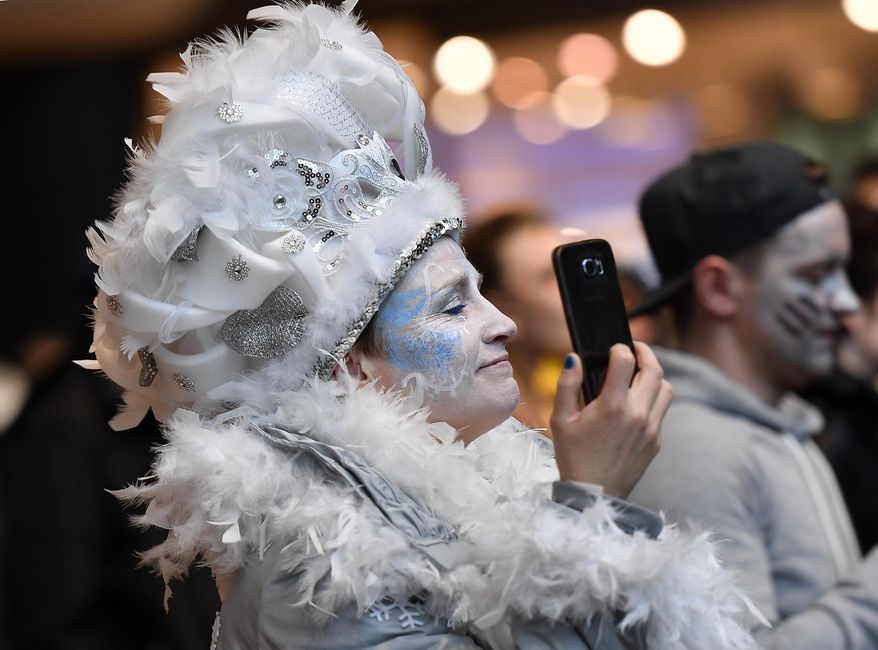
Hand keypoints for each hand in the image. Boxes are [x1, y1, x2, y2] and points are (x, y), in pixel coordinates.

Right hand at [549, 342, 672, 498]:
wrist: (595, 494)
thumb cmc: (574, 456)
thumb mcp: (561, 420)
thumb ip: (567, 385)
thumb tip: (574, 359)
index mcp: (613, 406)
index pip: (626, 360)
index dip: (619, 348)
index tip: (612, 349)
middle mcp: (638, 414)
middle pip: (655, 370)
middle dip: (645, 353)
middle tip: (634, 348)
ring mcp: (651, 428)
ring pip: (666, 389)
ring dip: (655, 375)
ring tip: (640, 374)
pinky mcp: (656, 441)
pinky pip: (661, 410)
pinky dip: (653, 399)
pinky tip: (636, 402)